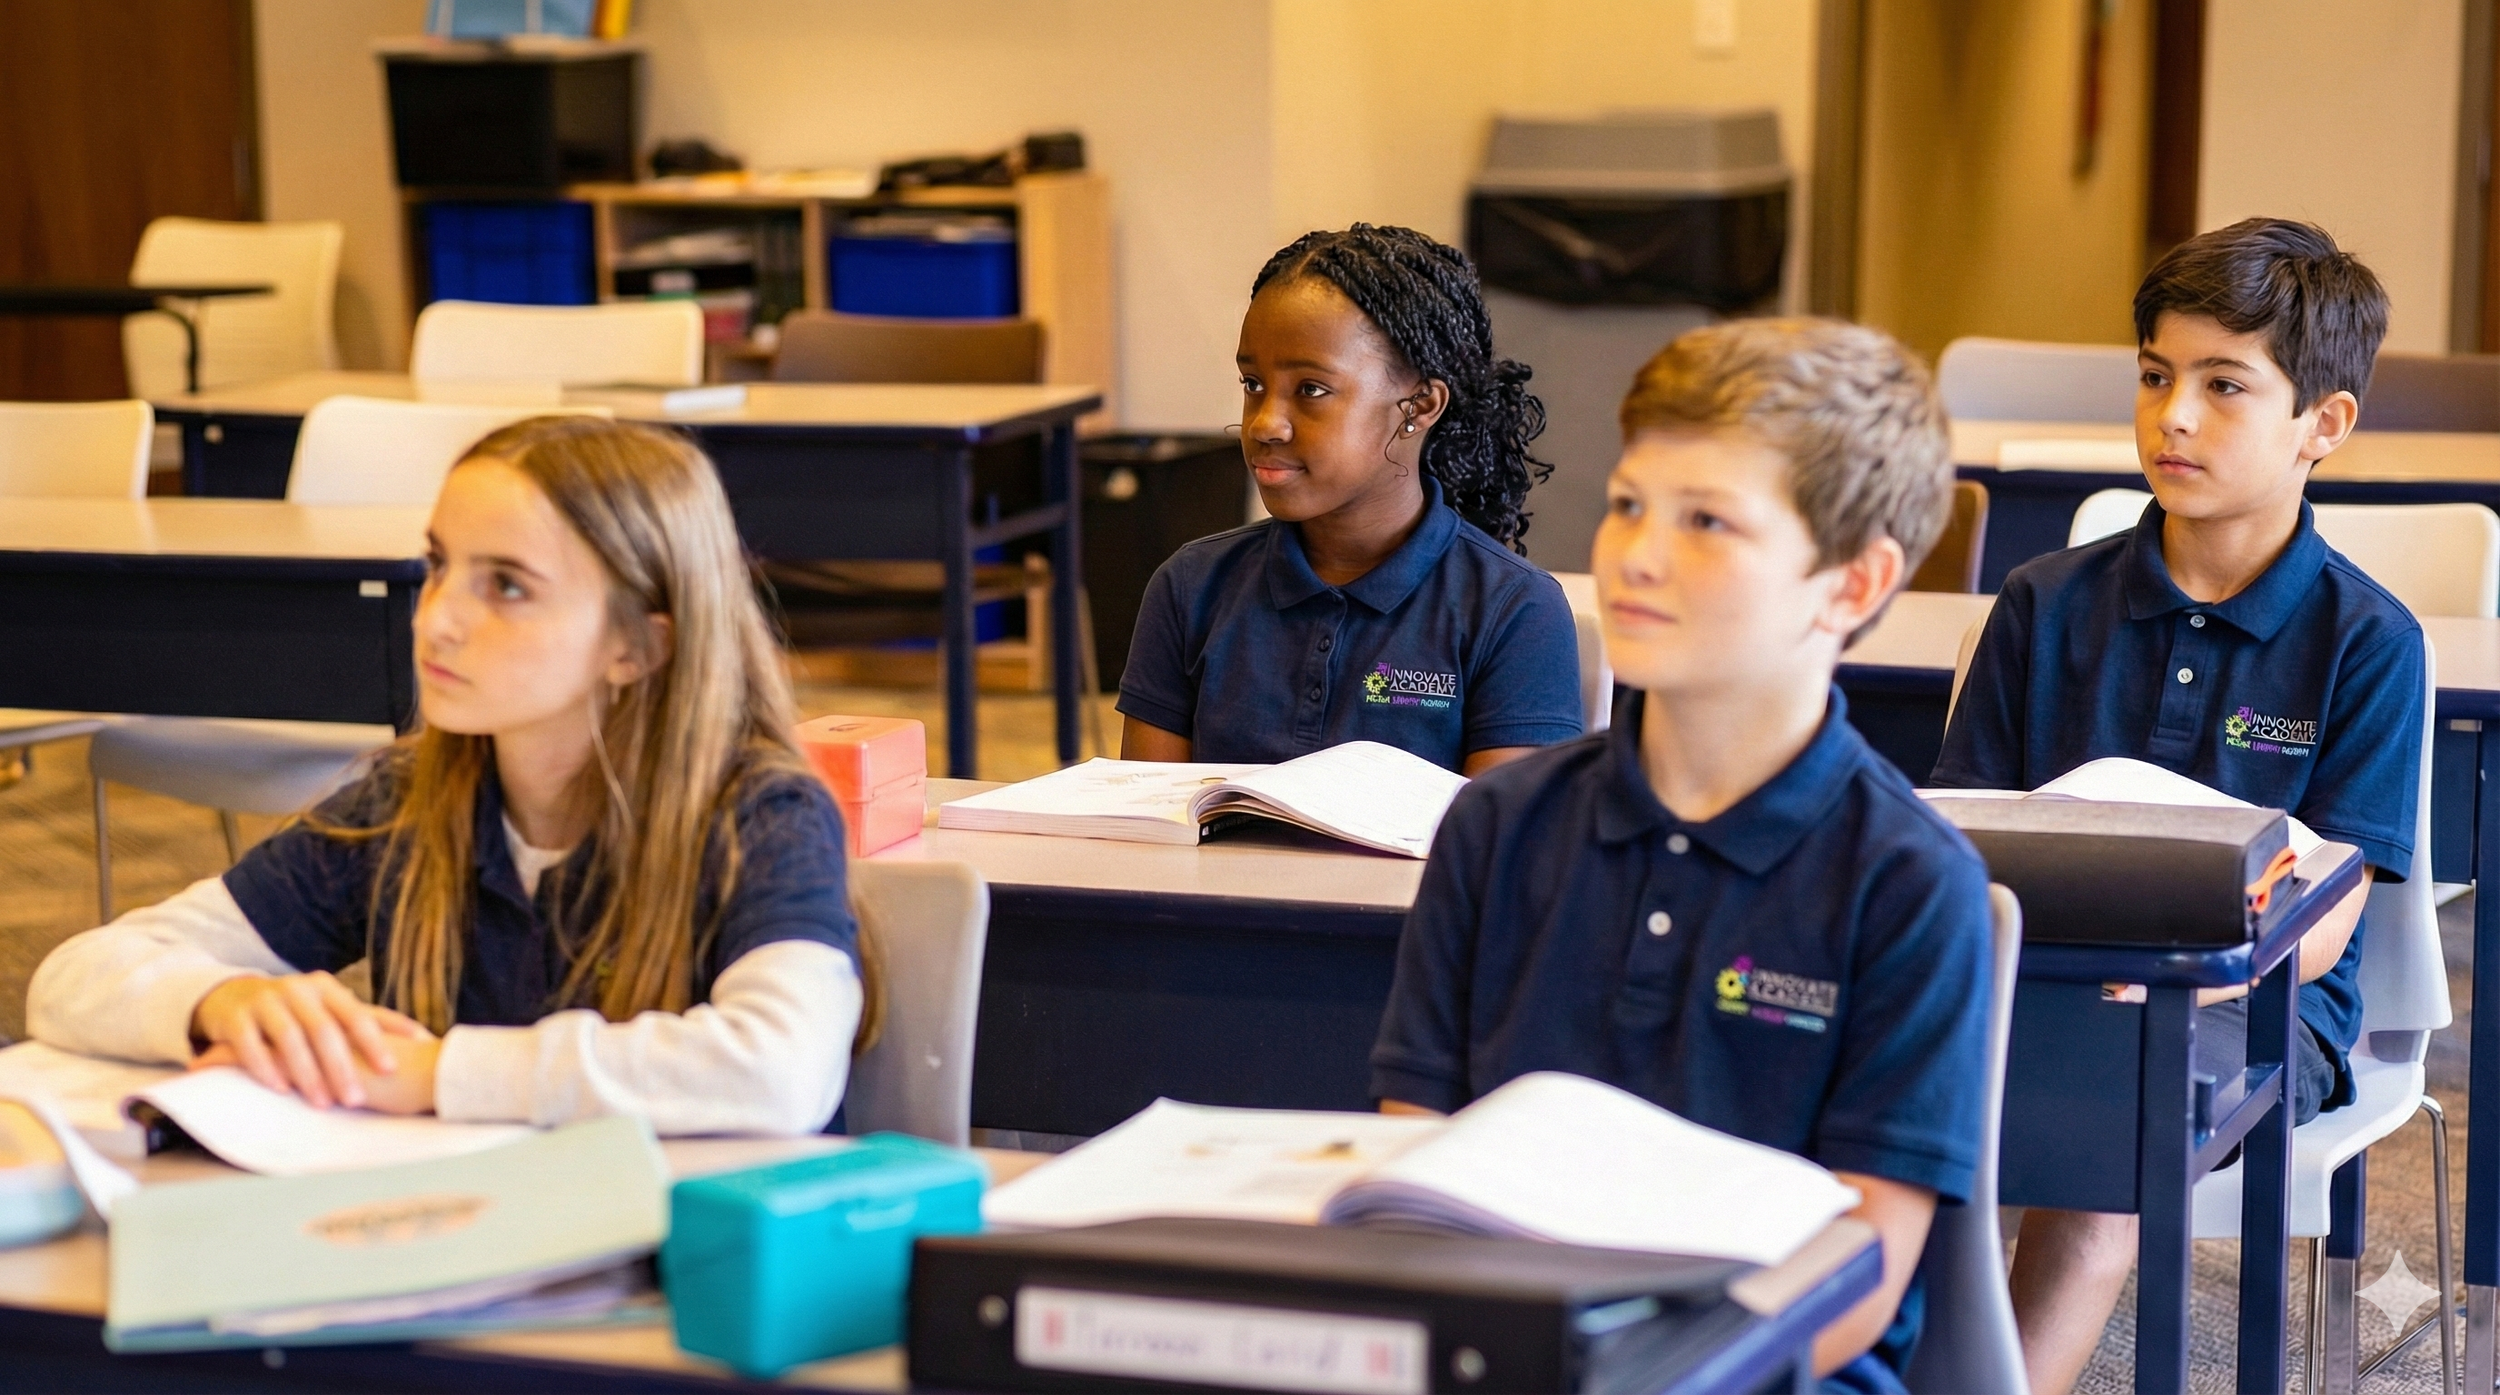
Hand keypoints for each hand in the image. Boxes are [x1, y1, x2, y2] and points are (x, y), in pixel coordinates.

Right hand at [189, 972, 429, 1109]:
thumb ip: (375, 1021)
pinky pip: (250, 1044)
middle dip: (341, 1067)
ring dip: (307, 1072)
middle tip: (356, 1100)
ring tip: (322, 1103)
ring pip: (289, 1038)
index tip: (392, 1070)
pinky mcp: (235, 1017)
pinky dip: (265, 1067)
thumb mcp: (333, 1008)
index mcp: (327, 988)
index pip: (357, 1015)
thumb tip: (426, 1038)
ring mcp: (264, 1001)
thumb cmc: (298, 1009)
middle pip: (324, 1030)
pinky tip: (280, 1089)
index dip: (375, 1042)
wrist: (233, 996)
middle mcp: (297, 989)